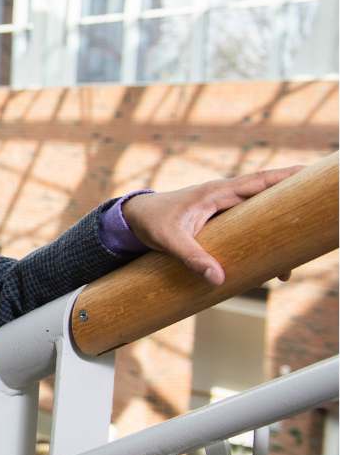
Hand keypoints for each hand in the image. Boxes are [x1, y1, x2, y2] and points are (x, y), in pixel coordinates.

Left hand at [122, 167, 301, 285]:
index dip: (286, 178)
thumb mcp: (170, 241)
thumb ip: (192, 258)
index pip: (259, 181)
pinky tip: (269, 265)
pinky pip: (249, 226)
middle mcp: (225, 195)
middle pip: (268, 197)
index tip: (311, 175)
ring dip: (277, 232)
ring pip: (260, 215)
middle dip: (293, 207)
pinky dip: (261, 240)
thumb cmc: (152, 223)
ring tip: (290, 264)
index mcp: (217, 192)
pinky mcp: (221, 220)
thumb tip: (217, 279)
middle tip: (318, 222)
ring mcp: (224, 207)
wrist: (135, 218)